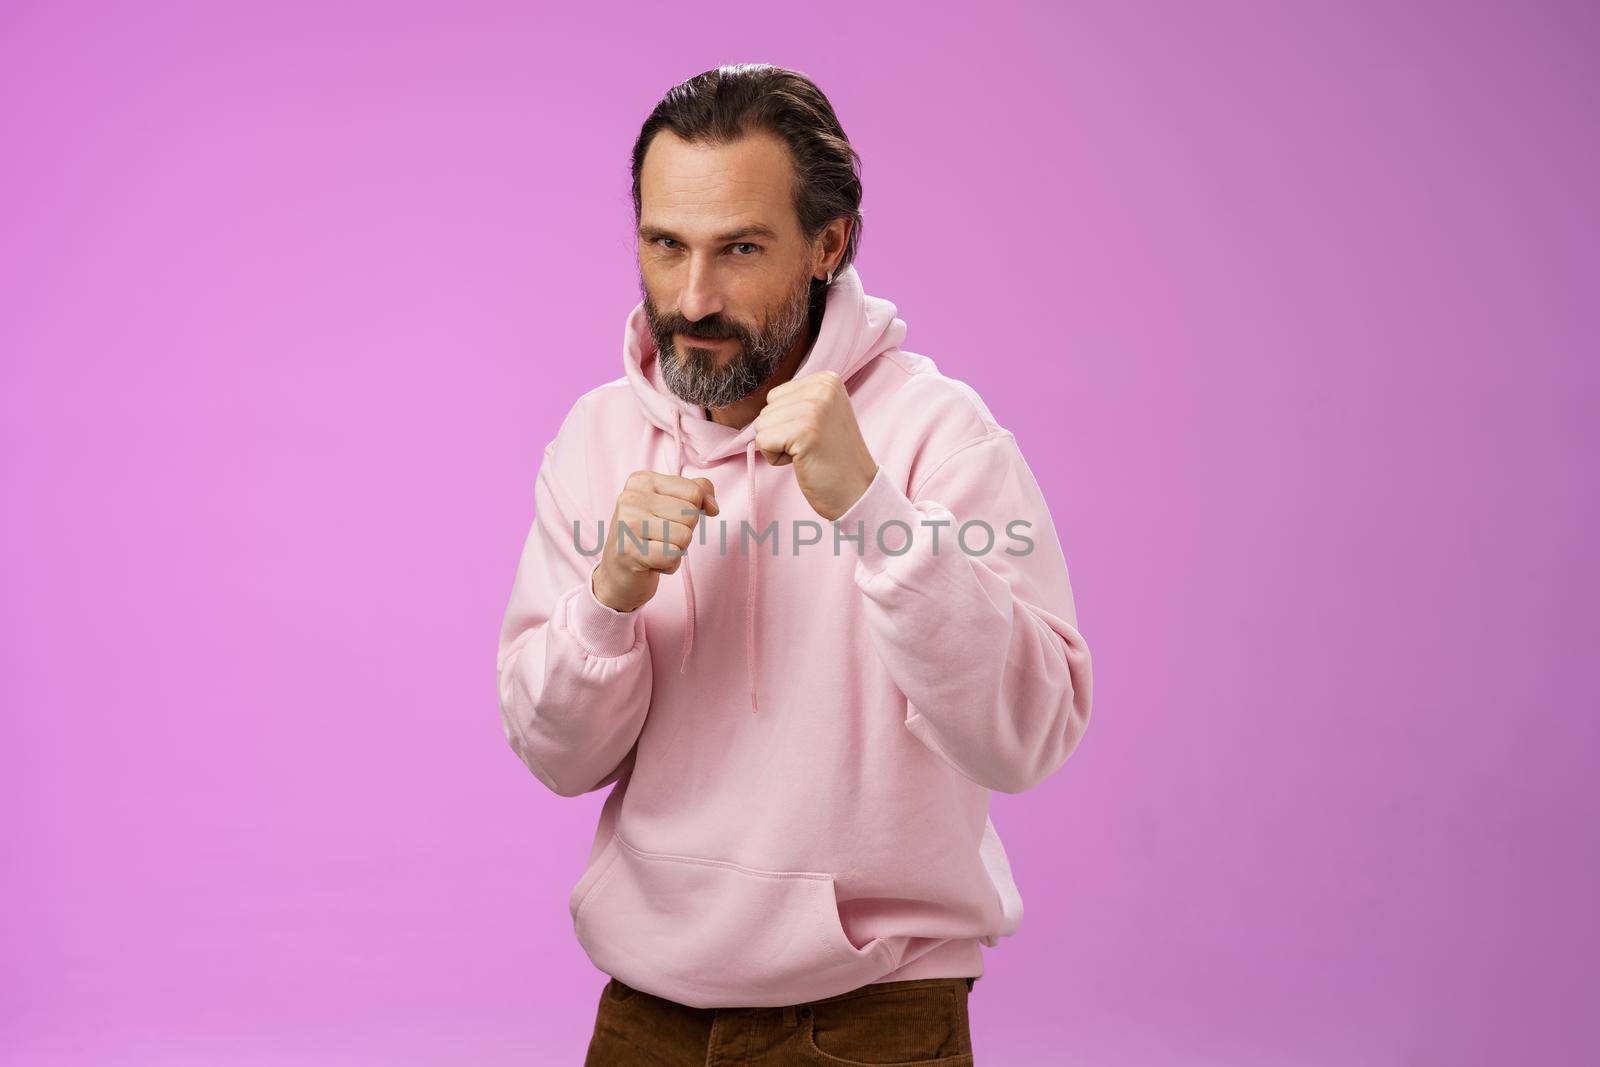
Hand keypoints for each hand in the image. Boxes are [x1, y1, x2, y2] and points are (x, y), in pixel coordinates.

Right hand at [591, 470, 718, 612]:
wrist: (618, 573)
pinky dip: (669, 565)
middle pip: (690, 515)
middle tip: (660, 538)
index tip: (670, 519)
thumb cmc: (650, 536)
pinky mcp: (629, 551)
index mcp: (641, 480)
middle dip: (683, 532)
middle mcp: (630, 498)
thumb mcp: (672, 504)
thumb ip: (698, 492)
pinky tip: (651, 563)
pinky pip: (673, 557)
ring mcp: (627, 524)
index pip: (694, 492)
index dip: (693, 512)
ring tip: (655, 549)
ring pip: (684, 537)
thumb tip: (713, 507)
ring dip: (676, 550)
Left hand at [752, 370, 878, 521]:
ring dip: (779, 446)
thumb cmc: (834, 457)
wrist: (857, 491)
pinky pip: (762, 442)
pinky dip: (776, 458)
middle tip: (812, 447)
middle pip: (767, 409)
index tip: (815, 434)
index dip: (787, 421)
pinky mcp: (803, 431)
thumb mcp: (822, 414)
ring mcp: (814, 408)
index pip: (776, 396)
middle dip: (781, 433)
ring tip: (809, 453)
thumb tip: (753, 403)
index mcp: (828, 380)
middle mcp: (822, 388)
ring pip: (761, 425)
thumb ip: (797, 401)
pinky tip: (802, 461)